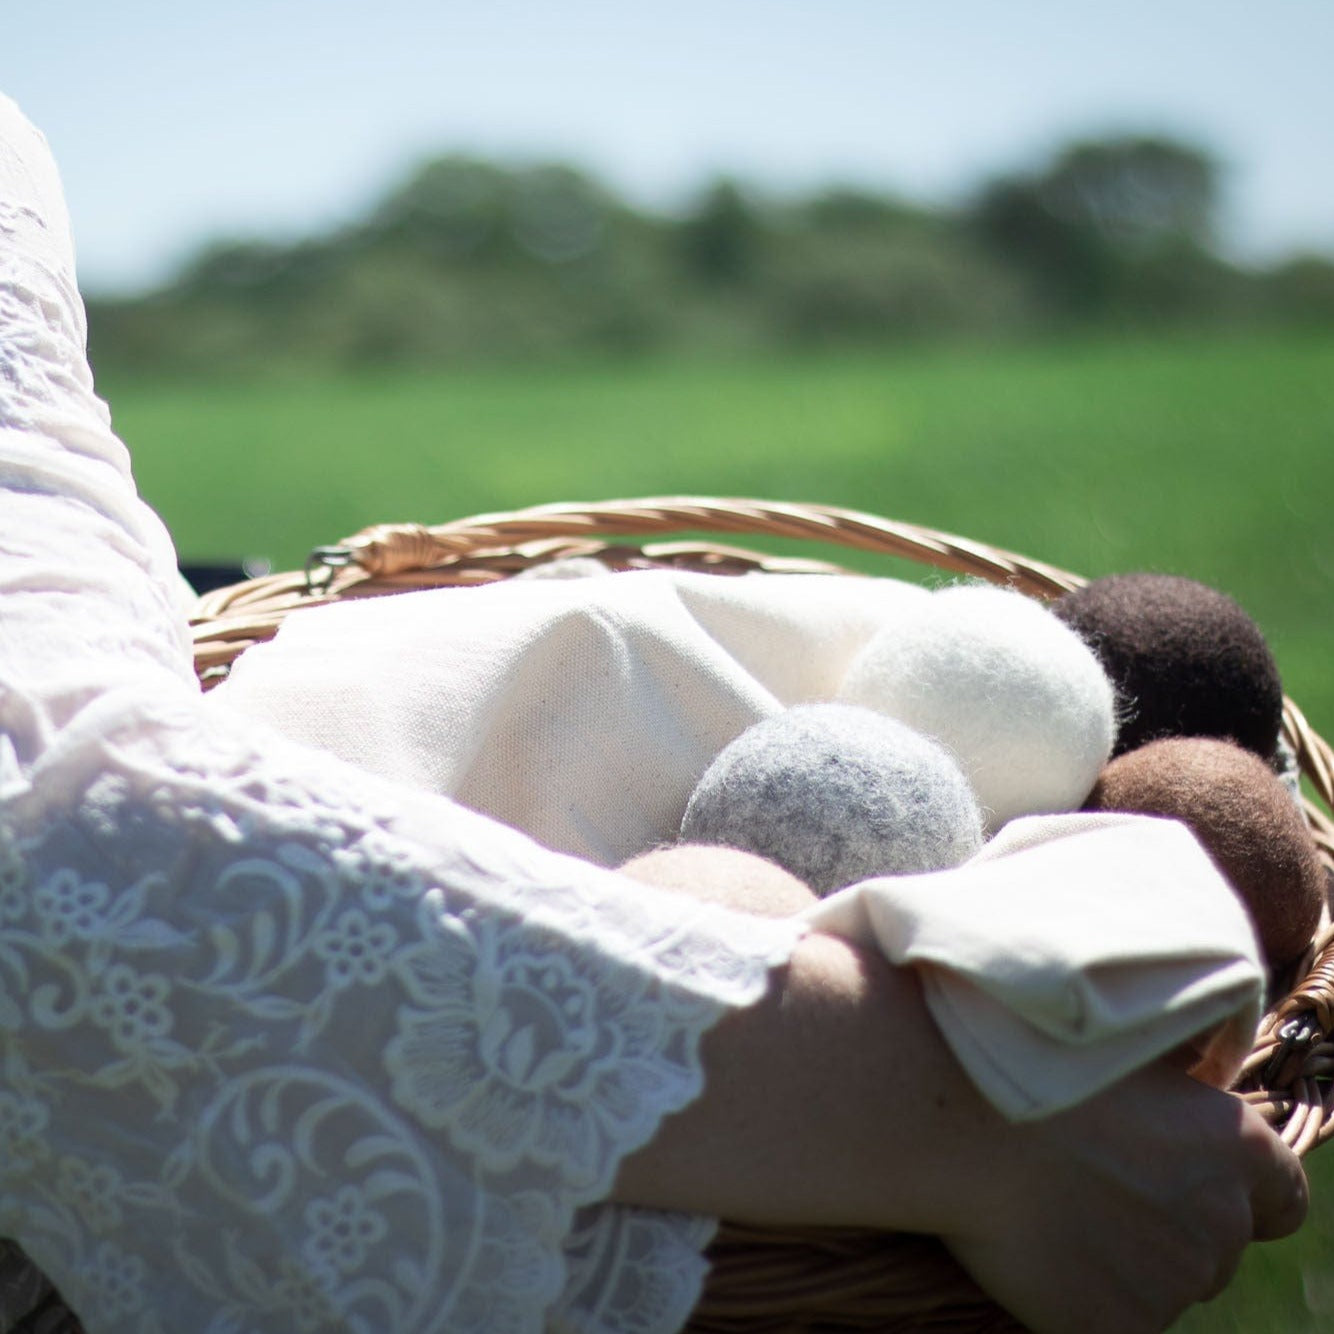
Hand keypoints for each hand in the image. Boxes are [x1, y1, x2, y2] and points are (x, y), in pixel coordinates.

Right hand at [944, 1060, 1307, 1333]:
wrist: (964, 1119)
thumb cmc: (1035, 1061)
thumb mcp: (1127, 1055)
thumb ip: (1172, 1095)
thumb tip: (1173, 1107)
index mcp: (1236, 1147)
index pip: (1282, 1200)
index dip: (1238, 1194)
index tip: (1186, 1179)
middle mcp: (1220, 1220)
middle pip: (1212, 1244)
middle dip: (1164, 1225)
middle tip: (1090, 1186)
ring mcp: (1173, 1283)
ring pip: (1158, 1283)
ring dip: (1120, 1259)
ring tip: (1049, 1208)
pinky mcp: (1121, 1327)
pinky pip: (1110, 1318)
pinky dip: (1078, 1295)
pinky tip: (1032, 1244)